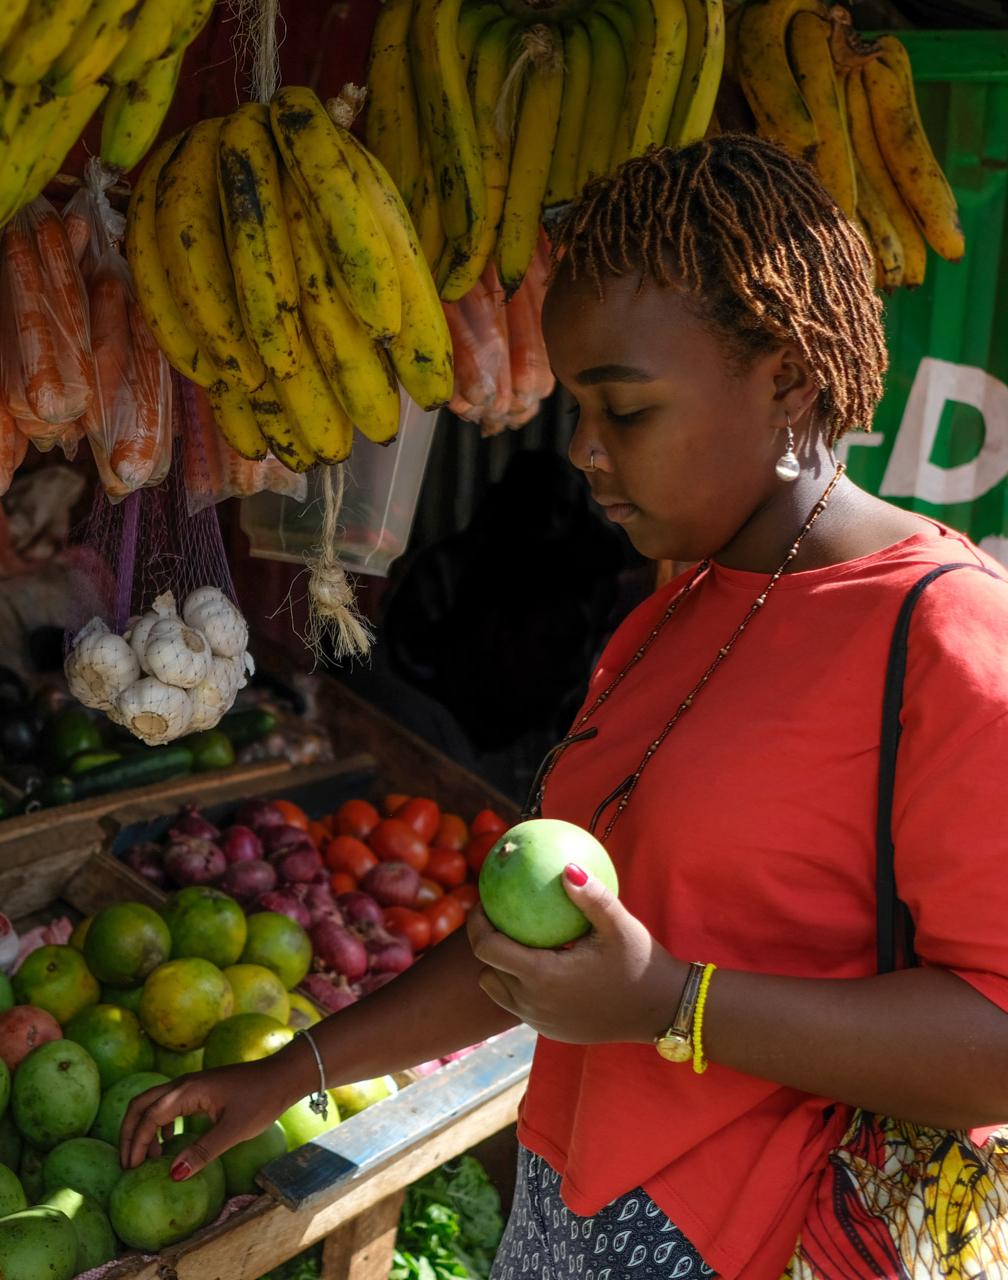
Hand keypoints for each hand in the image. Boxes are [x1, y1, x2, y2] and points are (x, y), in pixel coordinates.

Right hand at [120, 1056, 300, 1179]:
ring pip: (154, 1104)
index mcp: (187, 1091)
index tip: (131, 1170)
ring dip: (144, 1129)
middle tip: (128, 1163)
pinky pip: (169, 1106)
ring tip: (148, 1159)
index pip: (148, 1117)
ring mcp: (191, 1086)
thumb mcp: (233, 1131)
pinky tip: (169, 1144)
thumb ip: (202, 1152)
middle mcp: (183, 1085)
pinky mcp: (200, 1091)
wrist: (282, 1076)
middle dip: (129, 1133)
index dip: (136, 1143)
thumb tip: (173, 1174)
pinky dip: (160, 1125)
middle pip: (141, 1105)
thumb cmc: (261, 1101)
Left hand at [466, 863, 685, 1044]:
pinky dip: (520, 985)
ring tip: (515, 940)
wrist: (662, 1011)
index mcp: (543, 977)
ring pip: (500, 992)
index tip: (484, 901)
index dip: (477, 924)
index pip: (487, 949)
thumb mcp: (619, 925)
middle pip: (486, 972)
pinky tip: (540, 961)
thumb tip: (566, 867)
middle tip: (496, 916)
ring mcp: (542, 1022)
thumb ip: (591, 897)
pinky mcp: (552, 1031)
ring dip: (500, 968)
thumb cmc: (641, 963)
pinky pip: (521, 1005)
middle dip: (484, 943)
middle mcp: (534, 1004)